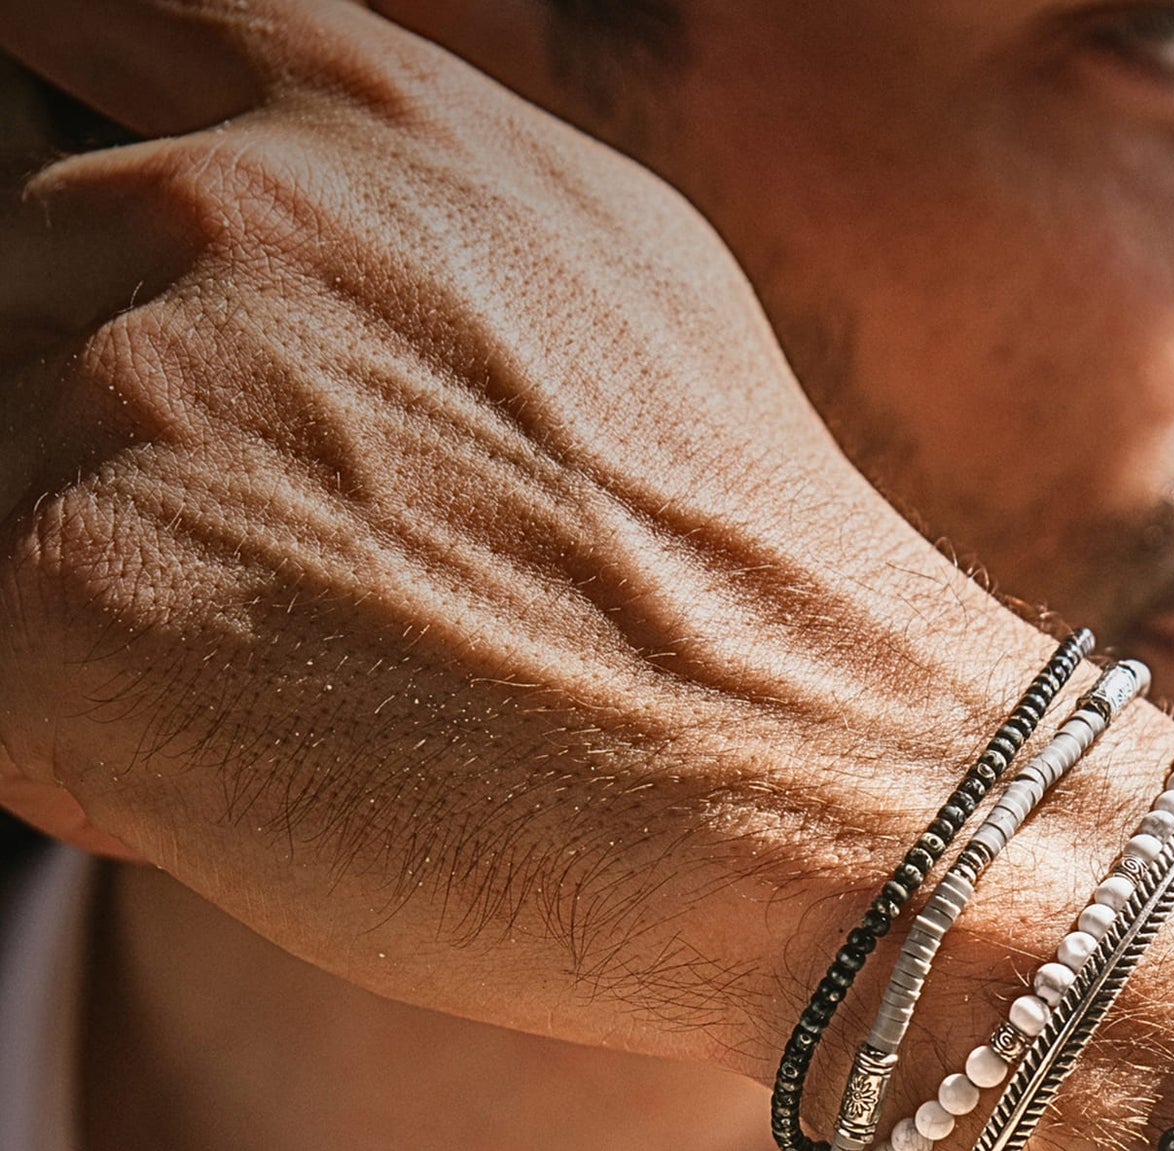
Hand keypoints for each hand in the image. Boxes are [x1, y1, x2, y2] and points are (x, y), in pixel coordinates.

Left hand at [0, 0, 1061, 1065]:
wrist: (827, 788)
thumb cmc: (754, 599)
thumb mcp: (619, 304)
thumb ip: (409, 242)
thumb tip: (266, 292)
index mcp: (362, 124)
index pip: (78, 32)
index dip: (53, 169)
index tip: (66, 275)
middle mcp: (223, 213)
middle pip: (14, 309)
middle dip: (106, 450)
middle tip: (308, 602)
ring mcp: (131, 394)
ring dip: (110, 608)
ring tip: (327, 706)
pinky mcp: (66, 600)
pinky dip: (94, 753)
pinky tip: (274, 788)